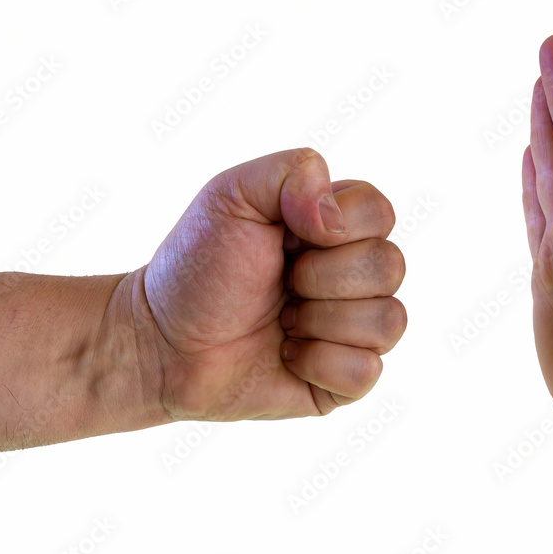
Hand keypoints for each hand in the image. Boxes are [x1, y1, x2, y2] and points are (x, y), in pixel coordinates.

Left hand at [137, 148, 405, 420]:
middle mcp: (353, 275)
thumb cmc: (196, 268)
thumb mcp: (230, 195)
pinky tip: (285, 355)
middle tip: (279, 284)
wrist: (163, 342)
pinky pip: (366, 371)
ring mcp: (353, 329)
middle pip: (389, 267)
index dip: (334, 227)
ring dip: (319, 322)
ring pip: (387, 322)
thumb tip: (336, 218)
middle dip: (320, 277)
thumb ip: (291, 172)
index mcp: (334, 226)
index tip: (283, 238)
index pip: (380, 212)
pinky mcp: (344, 381)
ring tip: (280, 322)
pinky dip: (318, 363)